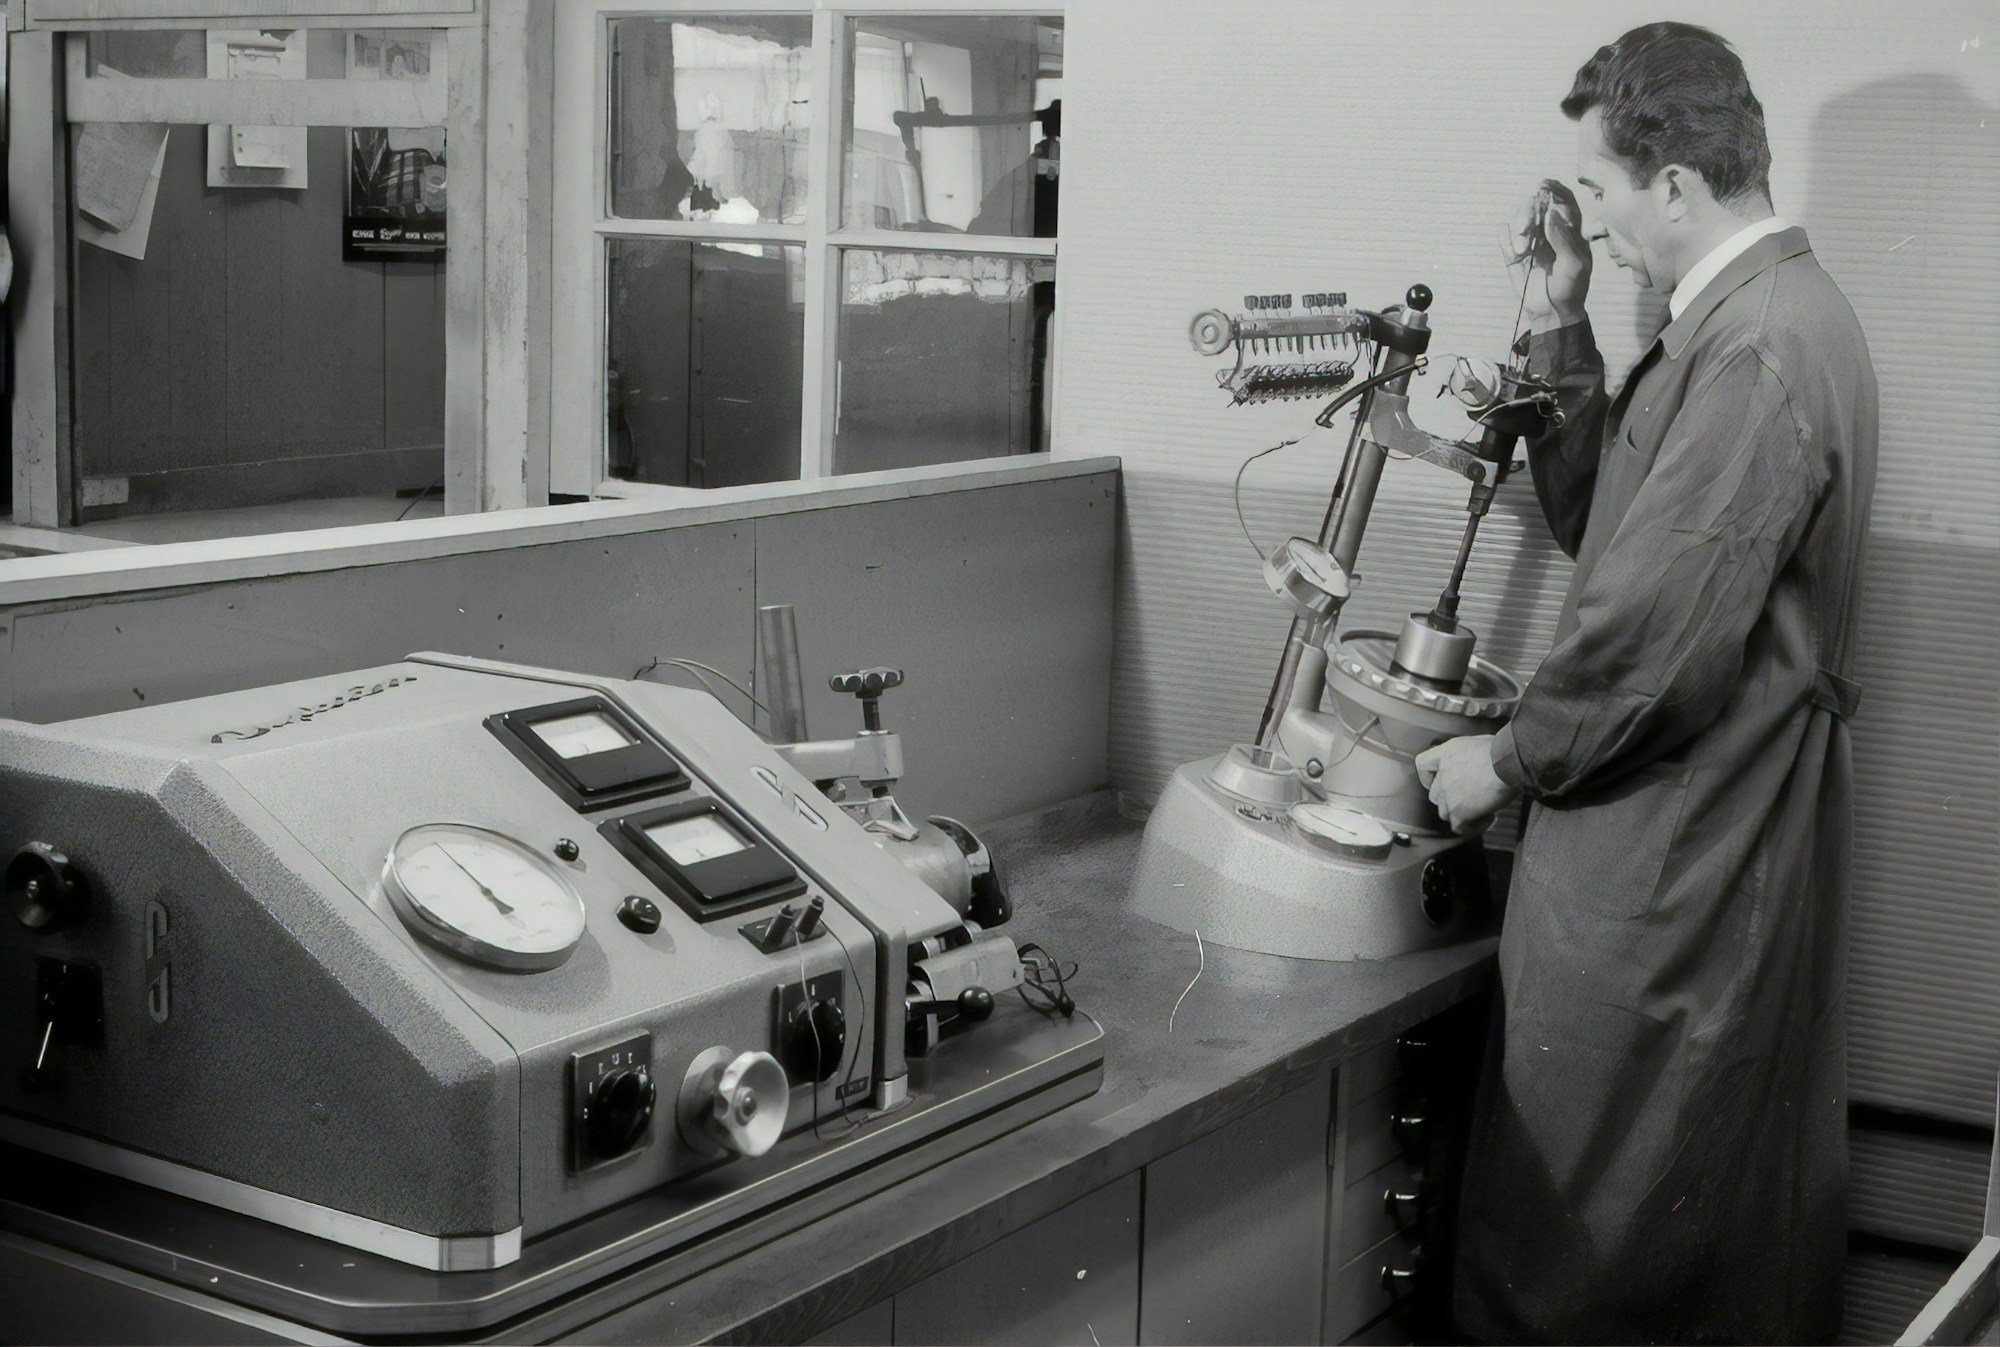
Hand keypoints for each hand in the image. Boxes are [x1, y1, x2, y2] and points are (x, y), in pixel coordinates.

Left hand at [1414, 735, 1519, 833]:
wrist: (1506, 762)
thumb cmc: (1501, 749)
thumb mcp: (1479, 743)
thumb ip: (1470, 754)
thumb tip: (1479, 761)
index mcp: (1447, 753)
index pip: (1423, 766)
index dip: (1429, 776)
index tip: (1440, 780)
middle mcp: (1443, 774)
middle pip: (1435, 794)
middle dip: (1450, 798)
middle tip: (1470, 797)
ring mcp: (1448, 795)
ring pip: (1444, 812)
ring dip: (1460, 813)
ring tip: (1480, 809)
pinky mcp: (1459, 812)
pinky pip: (1459, 827)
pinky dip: (1472, 826)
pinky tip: (1487, 819)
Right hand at [1501, 180, 1589, 329]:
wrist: (1552, 312)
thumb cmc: (1570, 289)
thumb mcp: (1574, 265)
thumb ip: (1562, 238)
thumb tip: (1549, 212)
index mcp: (1570, 229)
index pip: (1563, 200)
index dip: (1554, 188)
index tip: (1543, 186)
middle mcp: (1550, 230)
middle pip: (1537, 205)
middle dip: (1528, 213)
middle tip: (1525, 230)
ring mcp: (1531, 240)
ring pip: (1520, 218)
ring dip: (1518, 229)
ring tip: (1522, 250)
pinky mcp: (1514, 253)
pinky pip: (1504, 235)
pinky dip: (1505, 238)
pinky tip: (1515, 252)